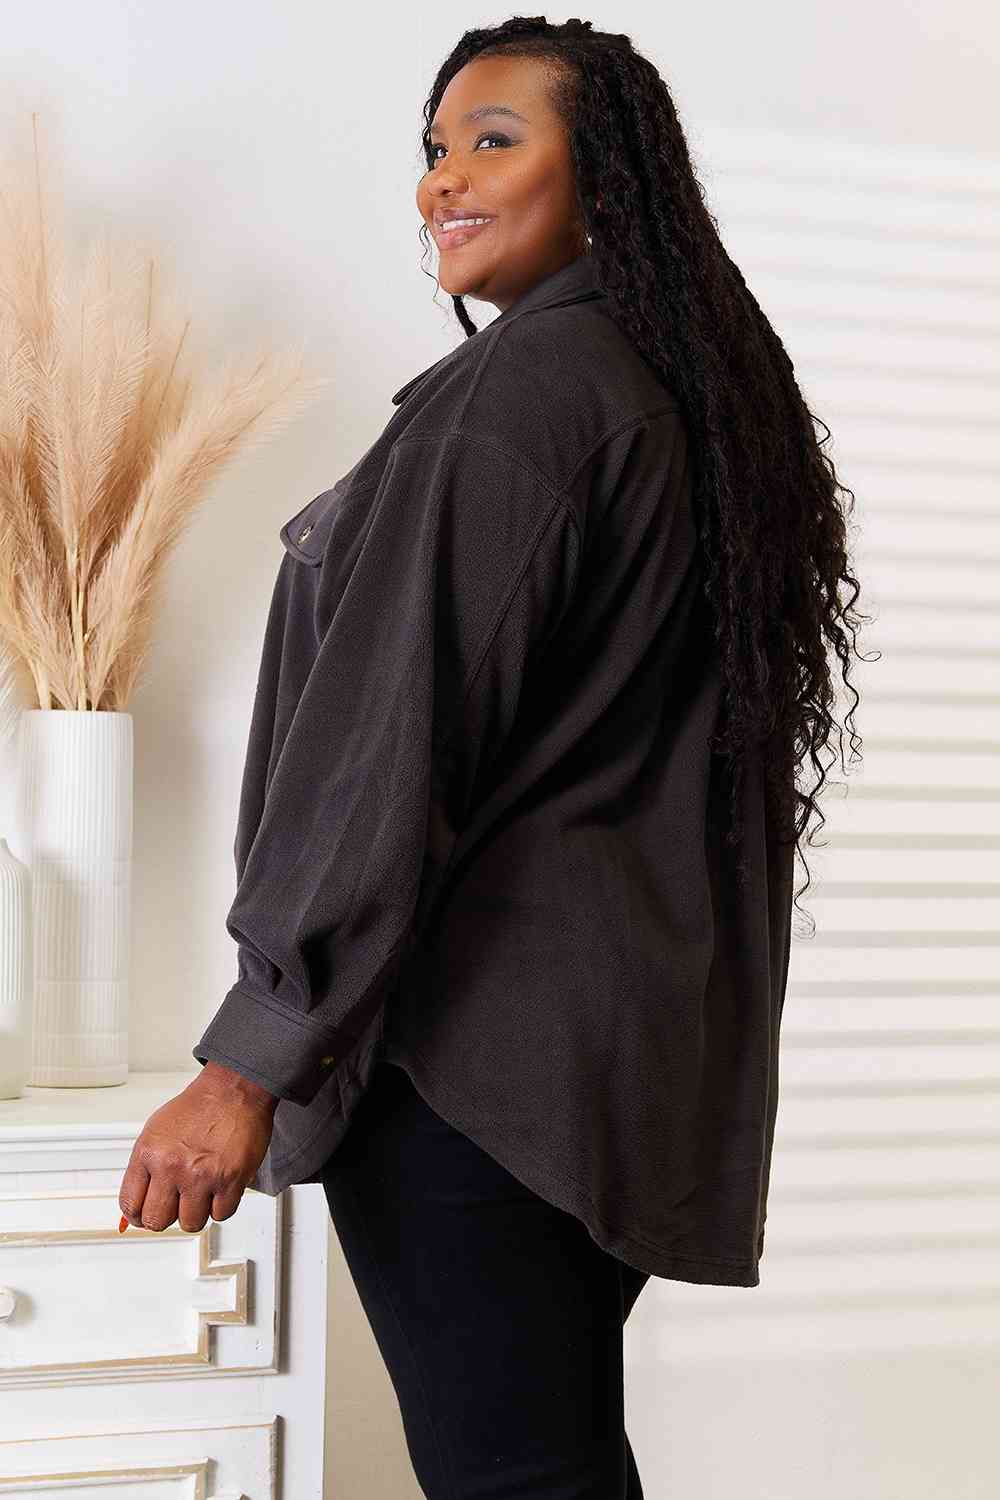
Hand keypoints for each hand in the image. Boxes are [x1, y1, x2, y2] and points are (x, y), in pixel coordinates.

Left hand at [118, 1062, 278, 1232]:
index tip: (145, 1215)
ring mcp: (201, 1175)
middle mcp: (172, 1166)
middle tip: (175, 1205)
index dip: (137, 1216)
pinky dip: (222, 1206)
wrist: (233, 1090)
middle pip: (157, 1221)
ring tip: (202, 1192)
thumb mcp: (156, 1131)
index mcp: (149, 1153)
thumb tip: (138, 1203)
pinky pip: (221, 1215)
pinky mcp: (230, 1180)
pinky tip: (220, 1188)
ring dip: (197, 1212)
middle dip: (166, 1217)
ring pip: (190, 1224)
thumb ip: (145, 1168)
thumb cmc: (198, 1107)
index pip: (130, 1204)